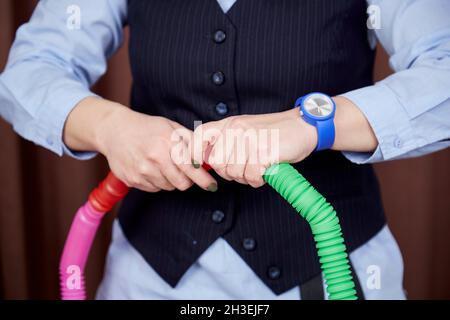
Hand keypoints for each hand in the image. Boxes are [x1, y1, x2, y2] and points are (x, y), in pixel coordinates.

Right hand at [64, 97, 216, 191]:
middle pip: (182, 183)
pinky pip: (154, 188)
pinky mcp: (133, 180)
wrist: (115, 130)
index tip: (211, 184)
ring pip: (168, 187)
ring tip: (163, 164)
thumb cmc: (147, 128)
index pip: (191, 168)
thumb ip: (190, 141)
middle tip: (184, 170)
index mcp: (166, 143)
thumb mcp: (171, 127)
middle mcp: (154, 159)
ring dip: (171, 179)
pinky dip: (157, 181)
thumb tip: (207, 156)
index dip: (204, 179)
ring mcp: (142, 171)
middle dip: (187, 180)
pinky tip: (151, 167)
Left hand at [190, 108, 317, 187]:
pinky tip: (266, 172)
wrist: (303, 126)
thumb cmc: (275, 133)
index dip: (195, 153)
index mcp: (230, 123)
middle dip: (230, 172)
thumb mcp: (246, 130)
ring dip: (246, 177)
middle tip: (246, 169)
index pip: (200, 135)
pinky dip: (258, 180)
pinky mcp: (264, 152)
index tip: (201, 165)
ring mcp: (250, 140)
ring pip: (234, 172)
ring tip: (258, 168)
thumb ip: (226, 141)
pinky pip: (251, 176)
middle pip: (217, 162)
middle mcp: (237, 129)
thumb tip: (207, 161)